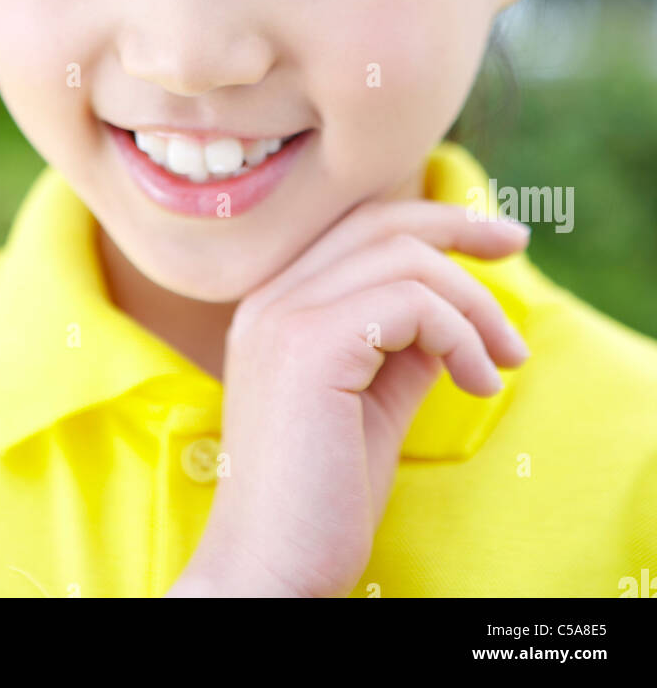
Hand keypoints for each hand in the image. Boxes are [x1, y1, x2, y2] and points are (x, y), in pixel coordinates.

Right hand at [177, 199, 530, 597]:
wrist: (271, 569)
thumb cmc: (322, 498)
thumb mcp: (373, 401)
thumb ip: (403, 347)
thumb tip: (458, 310)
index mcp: (276, 302)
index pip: (358, 224)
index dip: (431, 219)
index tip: (493, 239)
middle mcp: (271, 296)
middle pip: (380, 222)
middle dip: (460, 226)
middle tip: (517, 247)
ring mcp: (285, 316)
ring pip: (405, 259)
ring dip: (473, 306)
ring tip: (502, 363)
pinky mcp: (311, 345)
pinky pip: (412, 305)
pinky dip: (462, 337)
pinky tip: (477, 384)